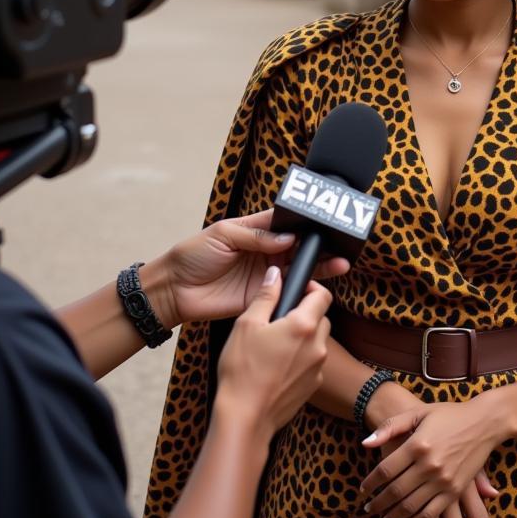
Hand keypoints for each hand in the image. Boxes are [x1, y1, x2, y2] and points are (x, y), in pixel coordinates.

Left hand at [163, 209, 349, 326]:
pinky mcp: (263, 297)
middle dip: (319, 244)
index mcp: (255, 230)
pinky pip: (288, 292)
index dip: (303, 221)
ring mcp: (266, 275)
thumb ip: (255, 235)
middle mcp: (264, 251)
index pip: (285, 222)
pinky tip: (321, 283)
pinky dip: (305, 288)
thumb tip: (287, 238)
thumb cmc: (193, 255)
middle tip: (340, 242)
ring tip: (342, 261)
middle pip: (298, 245)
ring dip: (320, 265)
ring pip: (299, 268)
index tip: (323, 220)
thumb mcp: (222, 235)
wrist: (174, 290)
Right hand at [216, 268, 331, 434]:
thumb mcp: (247, 324)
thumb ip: (265, 296)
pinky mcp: (313, 386)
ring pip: (318, 341)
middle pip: (322, 318)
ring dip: (304, 337)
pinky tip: (278, 365)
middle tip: (280, 319)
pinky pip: (312, 362)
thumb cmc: (242, 370)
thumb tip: (275, 274)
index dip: (311, 288)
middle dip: (305, 313)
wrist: (246, 417)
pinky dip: (301, 358)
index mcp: (303, 325)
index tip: (297, 290)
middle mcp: (317, 346)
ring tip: (277, 343)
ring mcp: (318, 368)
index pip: (323, 295)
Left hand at [366, 427, 498, 517]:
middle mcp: (430, 465)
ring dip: (393, 515)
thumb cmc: (447, 414)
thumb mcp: (417, 413)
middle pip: (395, 491)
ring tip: (383, 517)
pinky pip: (431, 512)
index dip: (370, 482)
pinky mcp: (456, 491)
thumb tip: (365, 443)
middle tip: (368, 508)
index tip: (362, 489)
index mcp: (417, 444)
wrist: (483, 423)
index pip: (385, 470)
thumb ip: (390, 427)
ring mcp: (444, 480)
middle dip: (378, 503)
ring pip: (411, 506)